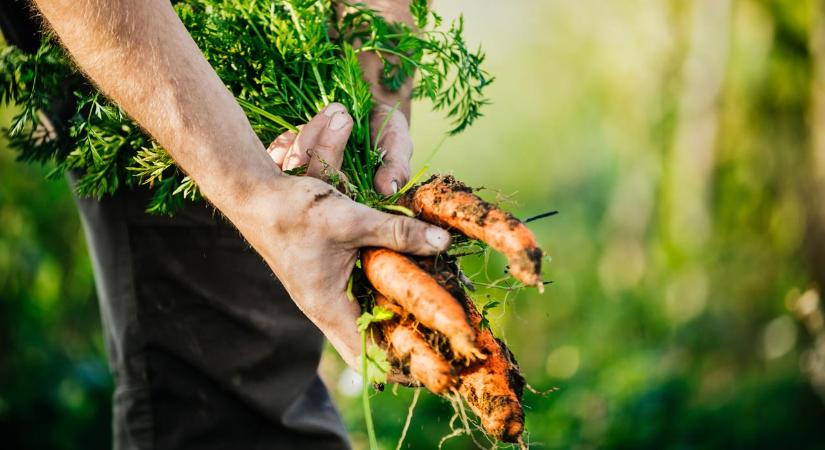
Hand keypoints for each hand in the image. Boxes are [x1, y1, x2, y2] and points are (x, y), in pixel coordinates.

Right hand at [250, 103, 449, 379]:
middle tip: (443, 337)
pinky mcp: (325, 279)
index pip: (367, 356)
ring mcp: (325, 295)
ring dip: (395, 316)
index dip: (400, 366)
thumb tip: (442, 242)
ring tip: (433, 312)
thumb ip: (397, 232)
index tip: (434, 364)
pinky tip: (406, 279)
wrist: (256, 194)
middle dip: (404, 342)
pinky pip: (359, 296)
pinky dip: (382, 293)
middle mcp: (326, 309)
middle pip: (370, 342)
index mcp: (328, 307)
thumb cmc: (295, 211)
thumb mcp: (351, 220)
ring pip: (365, 318)